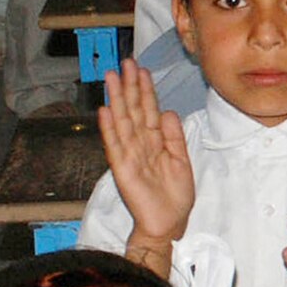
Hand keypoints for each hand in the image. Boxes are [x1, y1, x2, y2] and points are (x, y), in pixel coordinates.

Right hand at [98, 59, 193, 272]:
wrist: (169, 222)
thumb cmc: (174, 195)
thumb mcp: (181, 160)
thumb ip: (174, 136)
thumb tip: (167, 111)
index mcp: (155, 142)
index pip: (148, 110)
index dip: (145, 90)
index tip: (142, 69)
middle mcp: (139, 144)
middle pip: (133, 110)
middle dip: (129, 86)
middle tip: (125, 63)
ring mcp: (129, 155)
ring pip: (122, 121)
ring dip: (117, 99)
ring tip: (112, 78)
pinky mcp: (123, 169)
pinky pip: (115, 145)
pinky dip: (109, 129)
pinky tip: (105, 111)